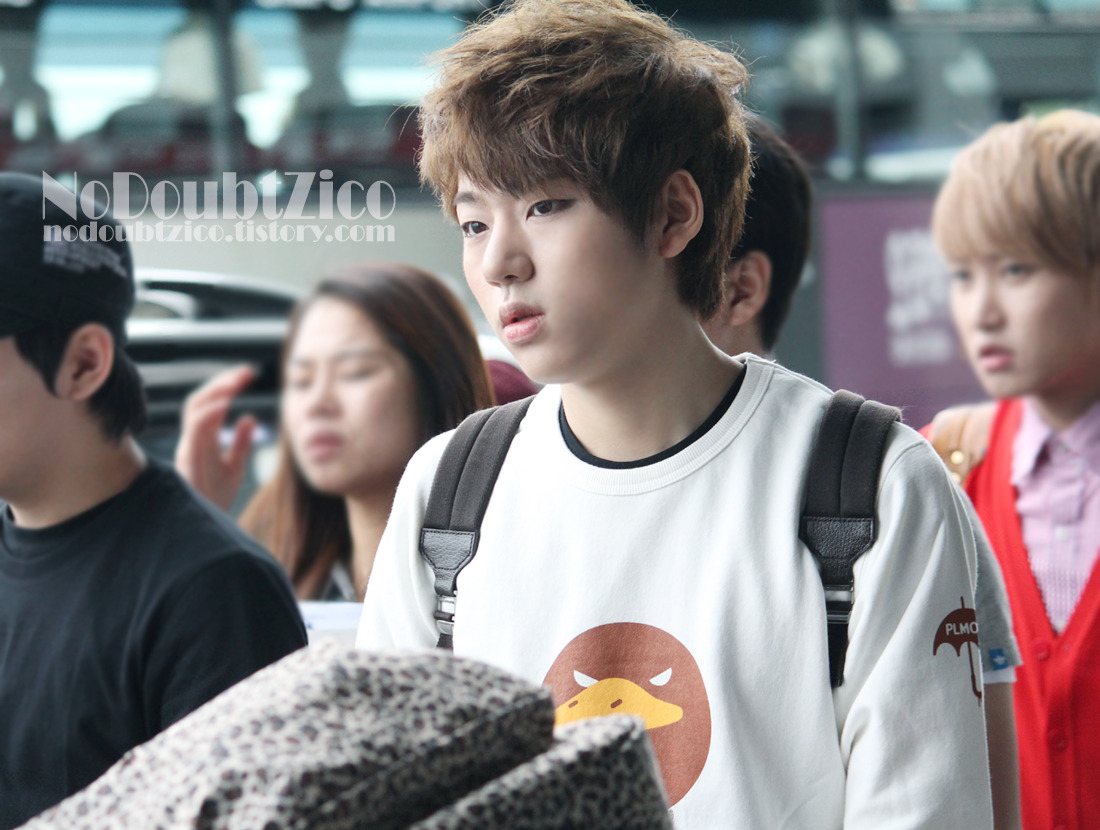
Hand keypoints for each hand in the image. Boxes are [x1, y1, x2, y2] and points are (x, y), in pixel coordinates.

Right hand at [175, 365, 258, 510]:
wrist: (203, 528)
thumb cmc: (215, 499)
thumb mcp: (234, 467)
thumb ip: (241, 443)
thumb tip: (249, 418)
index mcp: (203, 438)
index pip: (212, 403)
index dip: (227, 385)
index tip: (249, 374)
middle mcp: (193, 438)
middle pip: (201, 399)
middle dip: (221, 381)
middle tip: (247, 372)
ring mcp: (190, 446)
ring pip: (194, 407)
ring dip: (216, 390)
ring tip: (237, 381)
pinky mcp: (189, 456)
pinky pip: (194, 427)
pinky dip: (209, 411)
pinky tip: (226, 403)